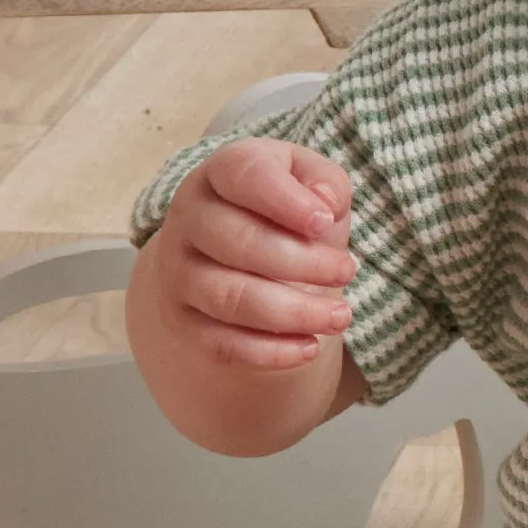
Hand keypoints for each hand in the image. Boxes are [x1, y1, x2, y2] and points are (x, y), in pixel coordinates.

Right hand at [138, 137, 355, 375]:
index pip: (242, 174)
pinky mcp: (187, 321)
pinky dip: (271, 352)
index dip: (284, 199)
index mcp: (220, 175)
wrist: (226, 257)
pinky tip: (309, 347)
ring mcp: (181, 273)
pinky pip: (223, 344)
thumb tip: (326, 204)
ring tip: (340, 317)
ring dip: (295, 312)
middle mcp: (190, 219)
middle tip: (347, 271)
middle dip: (303, 262)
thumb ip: (324, 181)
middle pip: (239, 243)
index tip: (325, 222)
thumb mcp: (307, 181)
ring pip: (233, 298)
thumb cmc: (280, 213)